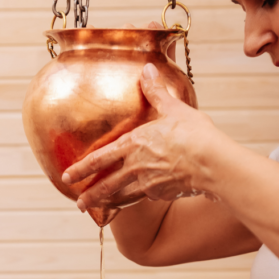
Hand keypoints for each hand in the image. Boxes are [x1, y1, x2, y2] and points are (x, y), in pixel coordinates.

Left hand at [62, 63, 220, 210]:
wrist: (212, 163)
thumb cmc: (194, 134)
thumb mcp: (173, 108)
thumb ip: (156, 92)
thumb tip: (147, 70)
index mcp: (133, 144)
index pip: (99, 159)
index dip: (81, 168)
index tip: (67, 176)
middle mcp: (136, 167)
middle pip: (106, 185)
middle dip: (89, 195)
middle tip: (77, 203)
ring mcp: (148, 183)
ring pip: (121, 196)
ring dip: (106, 202)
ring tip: (95, 208)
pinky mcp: (162, 193)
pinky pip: (148, 195)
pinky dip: (143, 196)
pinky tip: (144, 194)